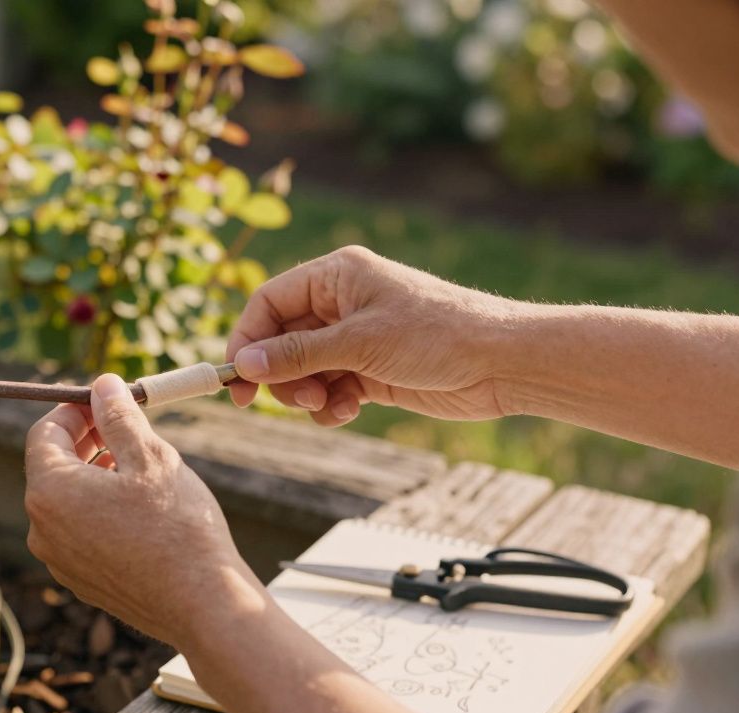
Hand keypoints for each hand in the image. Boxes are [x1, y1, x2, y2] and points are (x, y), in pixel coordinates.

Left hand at [24, 374, 259, 647]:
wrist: (202, 603)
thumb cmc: (177, 526)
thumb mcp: (150, 456)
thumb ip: (118, 416)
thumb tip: (102, 385)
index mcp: (51, 491)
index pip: (45, 433)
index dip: (74, 410)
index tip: (106, 399)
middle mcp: (42, 528)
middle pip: (53, 466)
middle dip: (86, 439)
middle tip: (125, 424)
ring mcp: (59, 560)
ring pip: (68, 500)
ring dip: (95, 474)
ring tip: (138, 465)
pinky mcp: (80, 581)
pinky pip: (80, 531)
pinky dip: (100, 509)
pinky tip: (139, 508)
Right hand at [226, 245, 515, 425]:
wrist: (502, 363)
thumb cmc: (438, 334)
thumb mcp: (360, 343)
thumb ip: (297, 354)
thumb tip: (243, 364)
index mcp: (336, 276)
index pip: (269, 303)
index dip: (246, 339)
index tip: (236, 380)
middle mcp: (340, 304)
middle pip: (280, 340)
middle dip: (280, 374)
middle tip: (292, 400)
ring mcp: (355, 339)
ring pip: (302, 370)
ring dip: (305, 394)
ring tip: (327, 404)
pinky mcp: (370, 370)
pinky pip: (328, 389)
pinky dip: (329, 406)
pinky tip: (349, 411)